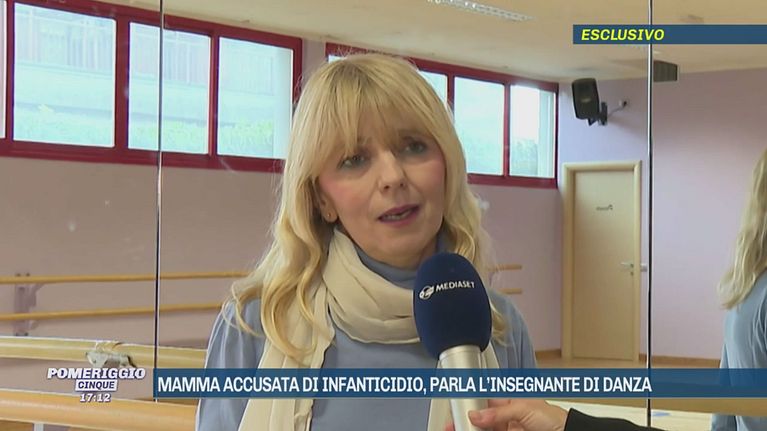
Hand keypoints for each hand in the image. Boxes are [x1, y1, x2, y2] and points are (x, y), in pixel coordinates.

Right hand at [444, 399, 567, 430]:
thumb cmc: (554, 419)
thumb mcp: (524, 409)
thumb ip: (498, 412)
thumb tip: (476, 414)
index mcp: (509, 404)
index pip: (483, 403)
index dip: (469, 405)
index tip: (456, 410)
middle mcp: (507, 419)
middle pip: (480, 420)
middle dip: (465, 421)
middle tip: (452, 425)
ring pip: (484, 430)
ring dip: (471, 429)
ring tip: (459, 429)